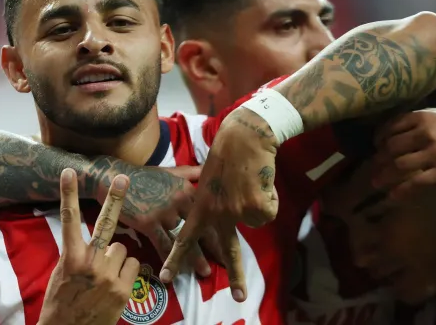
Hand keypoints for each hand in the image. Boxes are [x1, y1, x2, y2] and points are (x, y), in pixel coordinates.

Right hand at [38, 168, 139, 324]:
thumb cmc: (62, 301)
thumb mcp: (62, 273)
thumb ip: (78, 254)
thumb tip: (96, 241)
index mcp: (70, 257)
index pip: (69, 219)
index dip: (69, 194)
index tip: (69, 172)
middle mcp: (90, 263)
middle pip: (106, 224)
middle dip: (115, 199)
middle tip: (122, 178)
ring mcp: (109, 276)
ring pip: (123, 249)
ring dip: (117, 259)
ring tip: (104, 276)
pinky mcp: (123, 290)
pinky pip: (133, 266)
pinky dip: (127, 272)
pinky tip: (115, 285)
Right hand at [96, 165, 216, 276]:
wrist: (115, 178)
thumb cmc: (144, 177)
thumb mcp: (171, 172)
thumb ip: (191, 174)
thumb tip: (210, 169)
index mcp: (187, 189)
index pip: (209, 211)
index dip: (221, 227)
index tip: (232, 240)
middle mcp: (179, 200)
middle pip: (201, 227)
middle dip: (214, 247)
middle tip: (226, 262)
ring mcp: (164, 212)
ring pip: (183, 239)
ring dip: (194, 258)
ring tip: (205, 272)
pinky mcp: (149, 222)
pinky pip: (163, 245)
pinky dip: (169, 260)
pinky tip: (173, 273)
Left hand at [159, 107, 279, 301]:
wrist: (243, 136)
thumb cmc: (225, 153)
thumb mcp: (204, 177)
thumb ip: (203, 198)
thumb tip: (208, 212)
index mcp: (200, 206)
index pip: (184, 236)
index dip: (176, 258)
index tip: (166, 277)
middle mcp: (217, 212)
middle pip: (229, 249)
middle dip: (237, 274)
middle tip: (240, 298)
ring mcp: (237, 210)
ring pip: (256, 220)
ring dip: (259, 203)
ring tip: (252, 181)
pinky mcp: (255, 206)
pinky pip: (268, 211)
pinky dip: (269, 197)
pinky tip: (261, 180)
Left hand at [371, 108, 435, 194]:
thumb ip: (412, 122)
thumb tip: (383, 133)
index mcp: (423, 117)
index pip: (391, 127)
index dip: (379, 138)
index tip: (375, 146)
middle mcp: (427, 133)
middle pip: (392, 147)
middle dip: (379, 158)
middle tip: (373, 166)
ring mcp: (435, 152)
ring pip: (400, 165)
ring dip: (384, 175)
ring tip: (376, 182)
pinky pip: (416, 182)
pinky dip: (401, 190)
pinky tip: (392, 196)